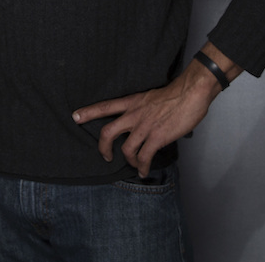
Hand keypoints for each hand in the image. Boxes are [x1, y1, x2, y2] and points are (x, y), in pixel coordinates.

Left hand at [72, 44, 240, 176]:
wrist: (190, 93)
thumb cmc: (175, 94)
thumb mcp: (150, 97)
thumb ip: (142, 109)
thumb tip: (143, 121)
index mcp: (132, 102)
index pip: (105, 106)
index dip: (88, 112)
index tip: (75, 116)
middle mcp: (134, 114)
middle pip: (108, 132)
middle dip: (102, 147)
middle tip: (104, 156)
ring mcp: (145, 127)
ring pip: (126, 149)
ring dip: (128, 161)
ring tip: (133, 166)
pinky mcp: (157, 137)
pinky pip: (144, 157)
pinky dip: (142, 167)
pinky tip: (143, 171)